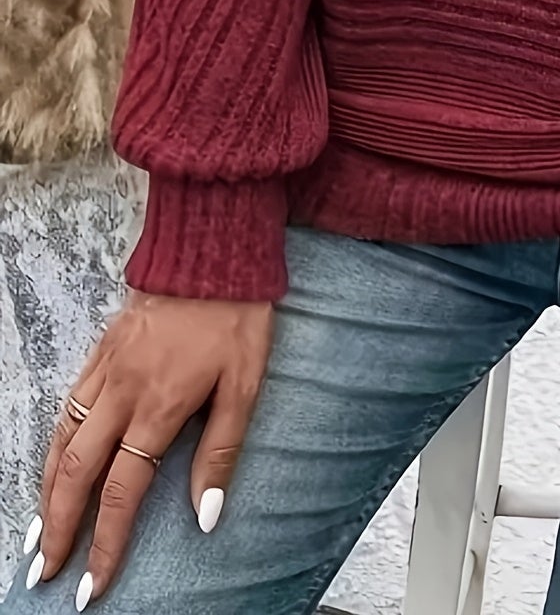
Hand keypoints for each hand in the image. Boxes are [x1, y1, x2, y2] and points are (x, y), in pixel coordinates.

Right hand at [23, 288, 273, 604]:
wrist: (212, 253)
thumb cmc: (237, 317)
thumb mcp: (245, 384)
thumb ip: (221, 451)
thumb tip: (207, 515)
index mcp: (159, 406)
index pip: (123, 491)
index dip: (107, 542)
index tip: (95, 583)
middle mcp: (122, 393)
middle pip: (76, 474)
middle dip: (59, 529)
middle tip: (46, 573)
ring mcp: (105, 370)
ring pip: (62, 442)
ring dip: (46, 494)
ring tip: (38, 535)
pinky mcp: (100, 351)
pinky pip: (66, 406)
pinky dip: (52, 445)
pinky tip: (51, 467)